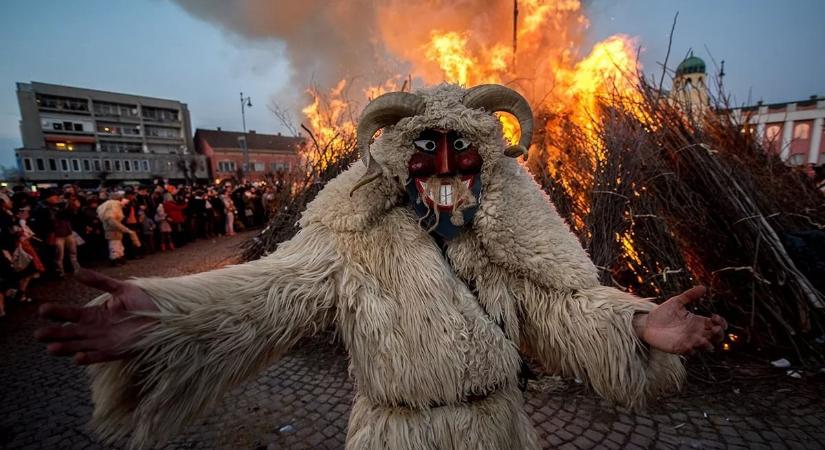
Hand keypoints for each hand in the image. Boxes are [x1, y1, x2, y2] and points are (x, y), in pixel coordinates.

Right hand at [35, 269, 157, 364]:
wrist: (163, 316)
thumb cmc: (142, 302)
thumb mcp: (121, 288)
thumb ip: (99, 282)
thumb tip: (76, 272)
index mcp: (94, 315)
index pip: (71, 314)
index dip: (57, 313)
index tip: (43, 309)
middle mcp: (95, 330)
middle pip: (70, 333)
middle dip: (54, 334)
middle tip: (39, 334)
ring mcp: (104, 342)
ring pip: (79, 346)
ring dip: (66, 347)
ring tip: (51, 348)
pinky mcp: (116, 351)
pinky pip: (99, 356)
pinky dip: (88, 357)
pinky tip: (77, 357)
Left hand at [633, 285, 726, 354]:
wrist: (647, 323)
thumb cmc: (662, 312)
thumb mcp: (676, 301)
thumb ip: (689, 295)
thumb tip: (704, 287)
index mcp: (698, 321)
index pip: (717, 325)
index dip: (721, 322)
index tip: (715, 316)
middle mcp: (697, 332)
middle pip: (716, 337)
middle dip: (719, 334)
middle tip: (714, 328)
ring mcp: (690, 341)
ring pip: (707, 347)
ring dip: (708, 344)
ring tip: (702, 338)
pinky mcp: (681, 348)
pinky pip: (692, 352)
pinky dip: (693, 349)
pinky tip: (689, 343)